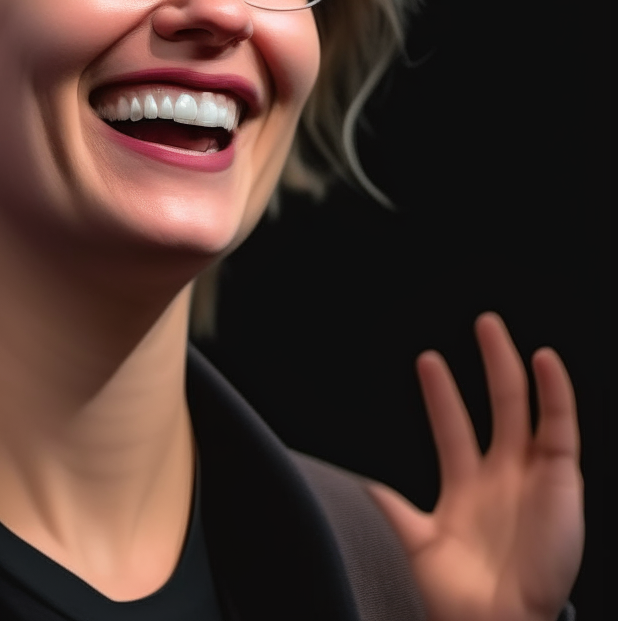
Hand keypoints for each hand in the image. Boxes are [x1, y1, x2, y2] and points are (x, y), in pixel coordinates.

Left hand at [368, 313, 582, 620]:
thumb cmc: (450, 597)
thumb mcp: (410, 541)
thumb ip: (386, 507)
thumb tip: (353, 481)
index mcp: (467, 492)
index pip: (453, 429)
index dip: (443, 395)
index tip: (427, 359)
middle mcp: (503, 480)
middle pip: (498, 407)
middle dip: (490, 364)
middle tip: (482, 323)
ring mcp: (534, 480)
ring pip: (526, 409)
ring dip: (514, 368)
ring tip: (497, 329)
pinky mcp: (563, 483)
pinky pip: (562, 429)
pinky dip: (557, 394)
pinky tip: (544, 361)